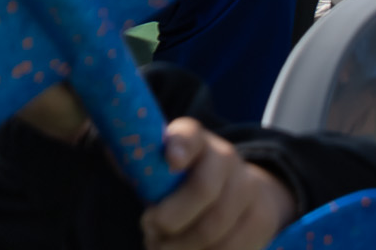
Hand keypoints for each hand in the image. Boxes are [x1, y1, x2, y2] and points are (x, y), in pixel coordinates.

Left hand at [136, 118, 296, 249]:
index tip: (170, 159)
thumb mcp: (159, 163)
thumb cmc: (181, 177)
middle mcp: (226, 159)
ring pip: (216, 228)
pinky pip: (231, 249)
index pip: (189, 136)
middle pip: (204, 190)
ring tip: (159, 248)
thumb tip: (114, 155)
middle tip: (148, 229)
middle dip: (170, 217)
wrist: (238, 188)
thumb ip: (137, 161)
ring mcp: (248, 189)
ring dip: (181, 246)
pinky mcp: (261, 221)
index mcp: (195, 140)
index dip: (181, 146)